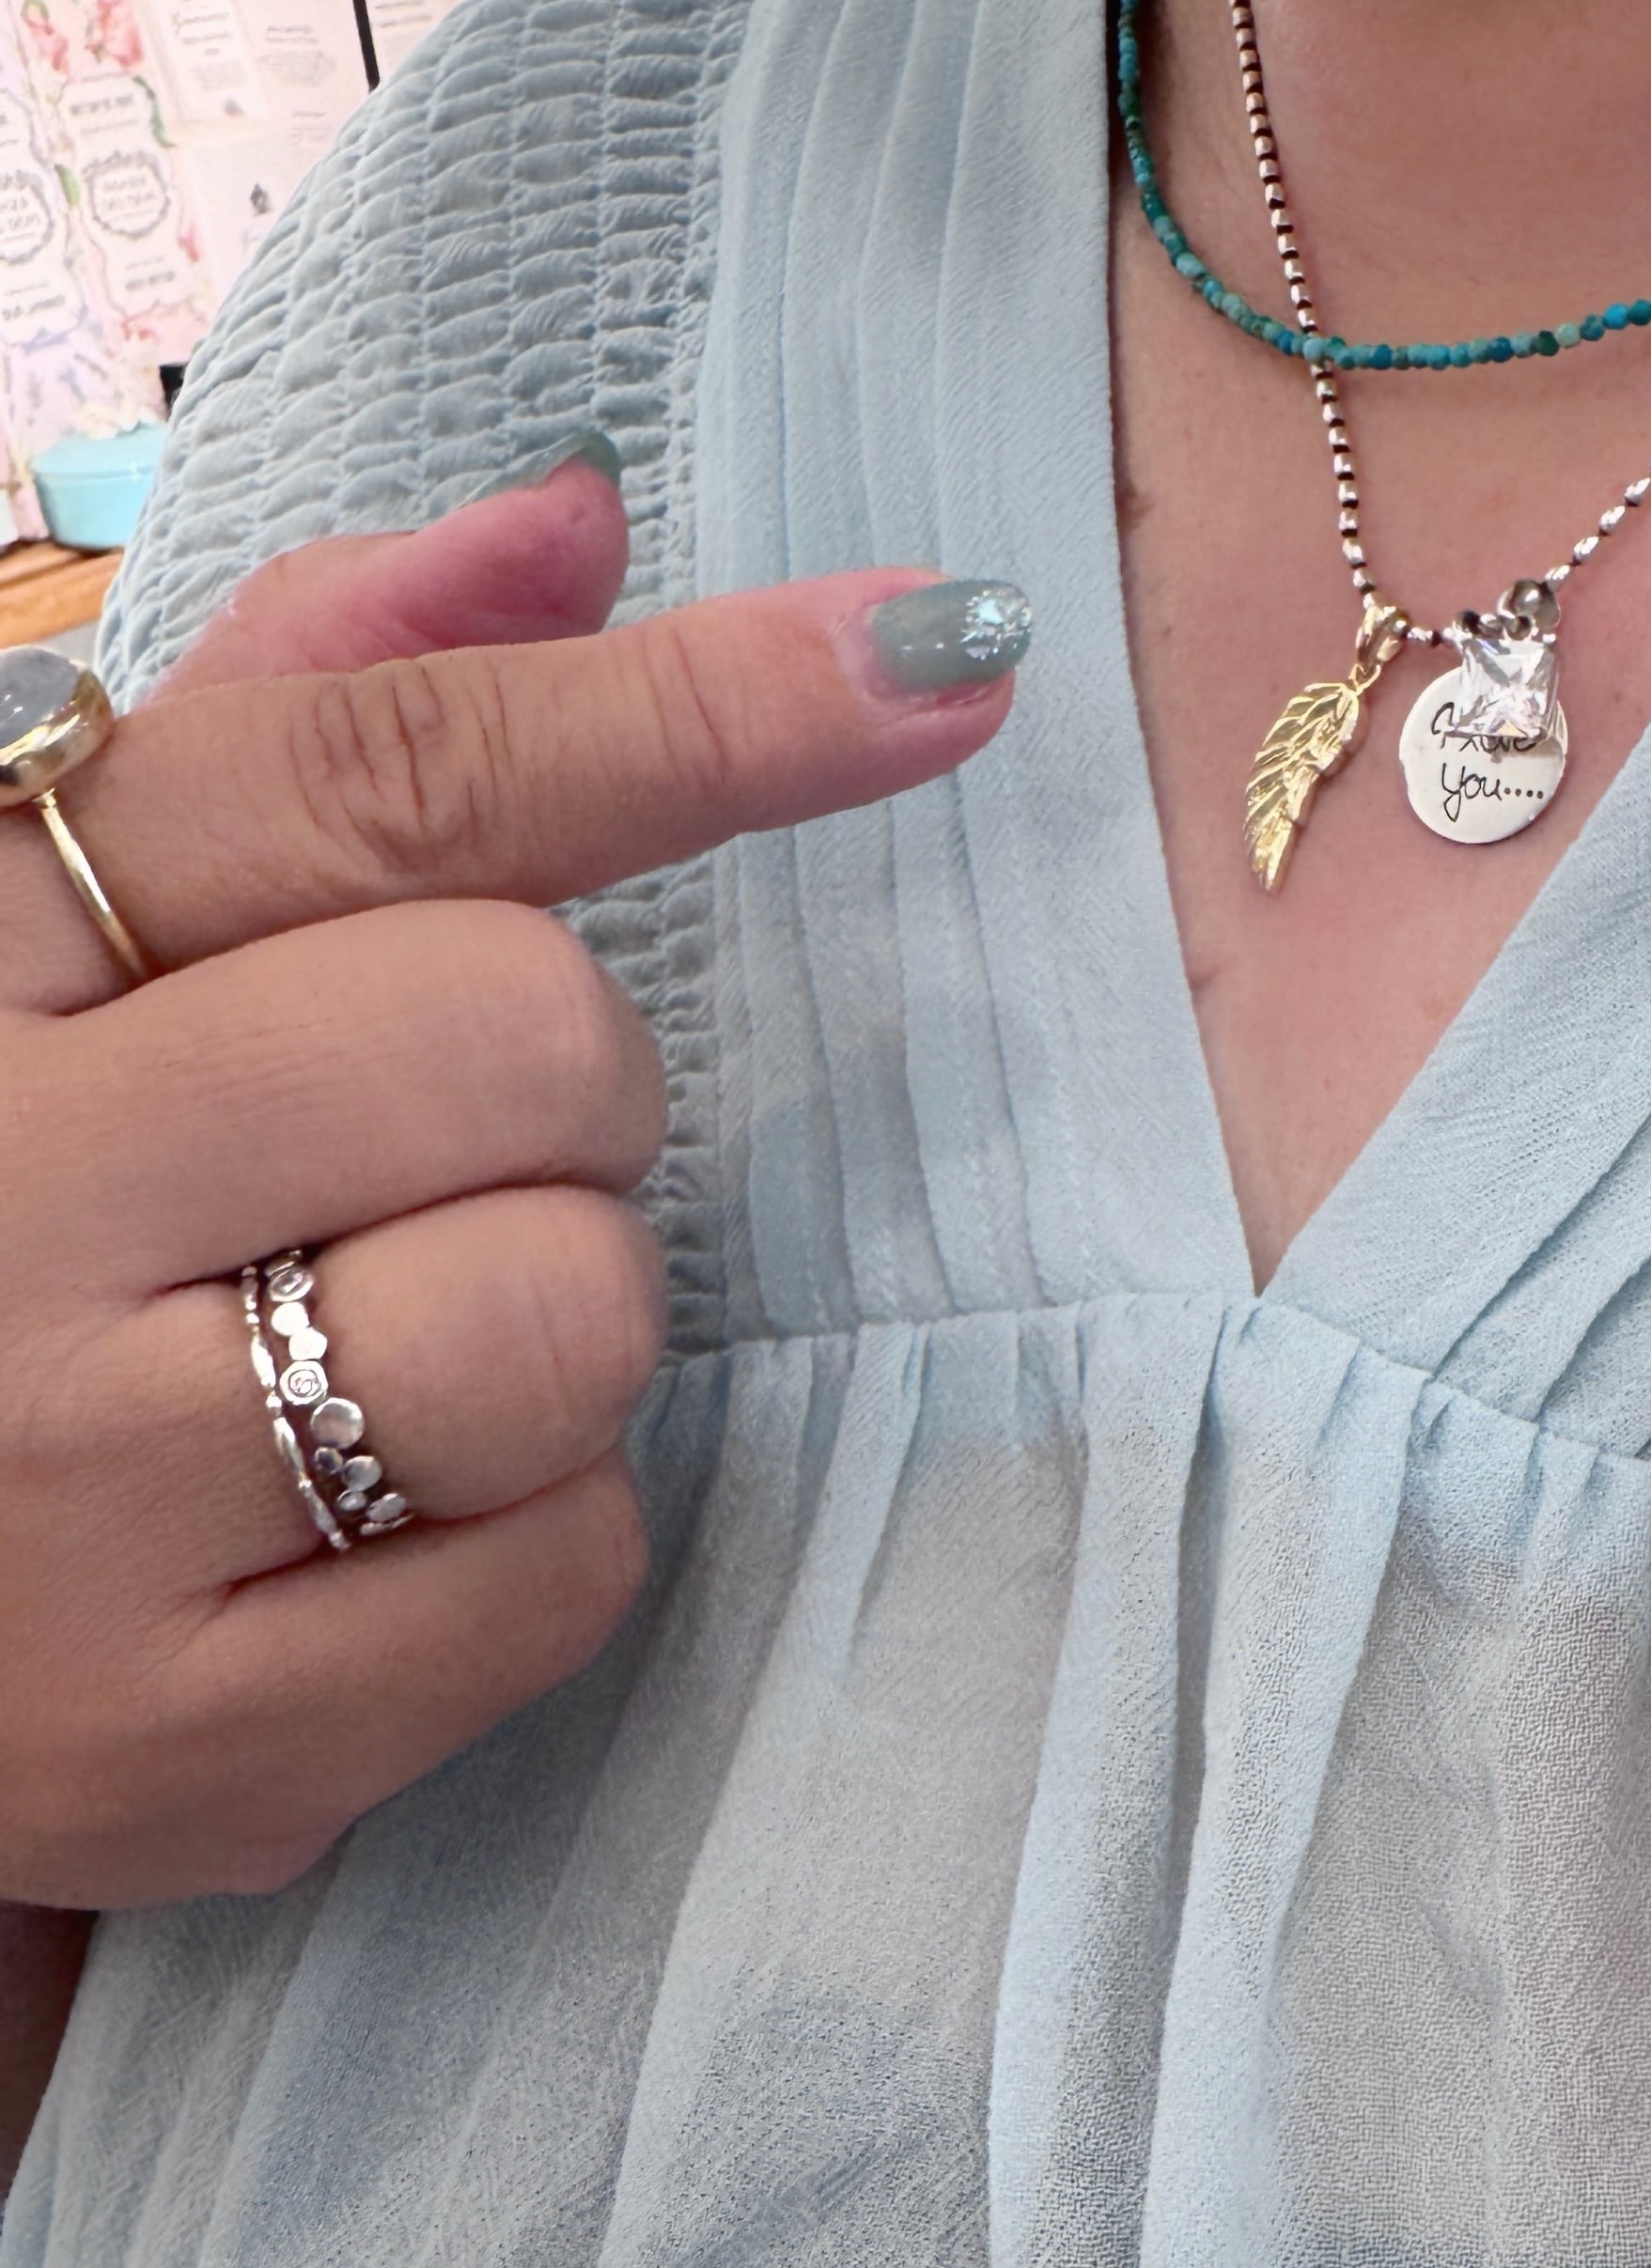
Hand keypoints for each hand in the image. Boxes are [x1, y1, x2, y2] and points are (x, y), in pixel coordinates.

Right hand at [0, 460, 1019, 1908]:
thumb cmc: (5, 1218)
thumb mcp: (72, 932)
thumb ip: (319, 710)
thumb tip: (581, 517)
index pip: (381, 777)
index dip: (697, 705)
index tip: (939, 654)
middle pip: (527, 1039)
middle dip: (554, 1081)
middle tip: (411, 1144)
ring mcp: (70, 1511)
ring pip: (570, 1312)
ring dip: (552, 1303)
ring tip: (369, 1327)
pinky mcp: (185, 1750)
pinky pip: (569, 1565)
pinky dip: (533, 1527)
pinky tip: (363, 1521)